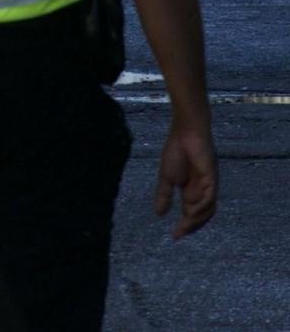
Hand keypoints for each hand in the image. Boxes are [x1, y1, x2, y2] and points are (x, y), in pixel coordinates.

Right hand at [154, 122, 217, 237]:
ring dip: (197, 219)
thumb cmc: (176, 152)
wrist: (185, 133)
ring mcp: (209, 186)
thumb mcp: (166, 178)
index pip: (192, 214)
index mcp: (192, 191)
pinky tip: (191, 211)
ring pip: (207, 209)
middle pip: (202, 215)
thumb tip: (158, 214)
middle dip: (191, 226)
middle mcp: (203, 191)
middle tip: (178, 234)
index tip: (174, 236)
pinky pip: (210, 197)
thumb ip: (164, 195)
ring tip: (183, 225)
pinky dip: (202, 207)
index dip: (185, 226)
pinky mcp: (211, 178)